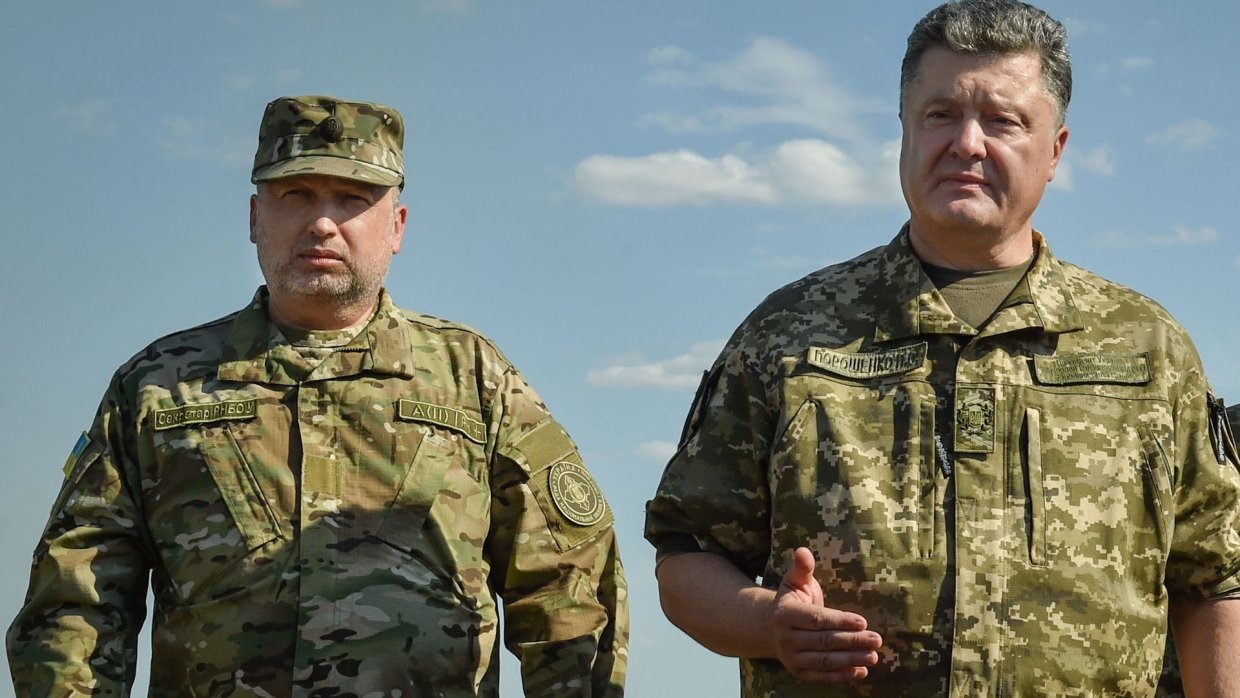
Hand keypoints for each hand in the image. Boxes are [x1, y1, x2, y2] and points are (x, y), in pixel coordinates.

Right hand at [769, 547, 881, 682]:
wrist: (770, 628)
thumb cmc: (793, 600)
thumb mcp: (795, 581)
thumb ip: (801, 568)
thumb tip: (802, 550)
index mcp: (785, 613)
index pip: (816, 619)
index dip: (840, 621)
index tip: (863, 621)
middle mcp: (785, 638)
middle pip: (823, 641)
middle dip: (852, 641)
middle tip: (877, 639)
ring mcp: (790, 657)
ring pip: (824, 661)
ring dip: (850, 660)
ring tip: (873, 656)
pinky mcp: (797, 672)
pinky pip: (821, 676)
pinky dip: (841, 676)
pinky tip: (861, 672)